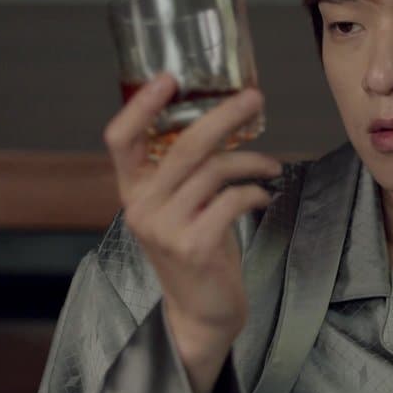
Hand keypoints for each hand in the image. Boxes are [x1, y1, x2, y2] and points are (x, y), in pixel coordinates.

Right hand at [103, 73, 280, 392]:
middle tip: (254, 98)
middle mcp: (142, 207)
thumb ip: (186, 172)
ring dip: (251, 160)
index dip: (140, 105)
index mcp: (133, 191)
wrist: (200, 313)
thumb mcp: (179, 208)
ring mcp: (165, 228)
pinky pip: (231, 200)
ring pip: (214, 170)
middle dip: (223, 115)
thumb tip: (224, 120)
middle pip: (182, 144)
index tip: (169, 78)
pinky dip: (254, 191)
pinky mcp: (194, 245)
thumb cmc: (196, 250)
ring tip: (272, 163)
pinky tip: (263, 195)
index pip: (120, 139)